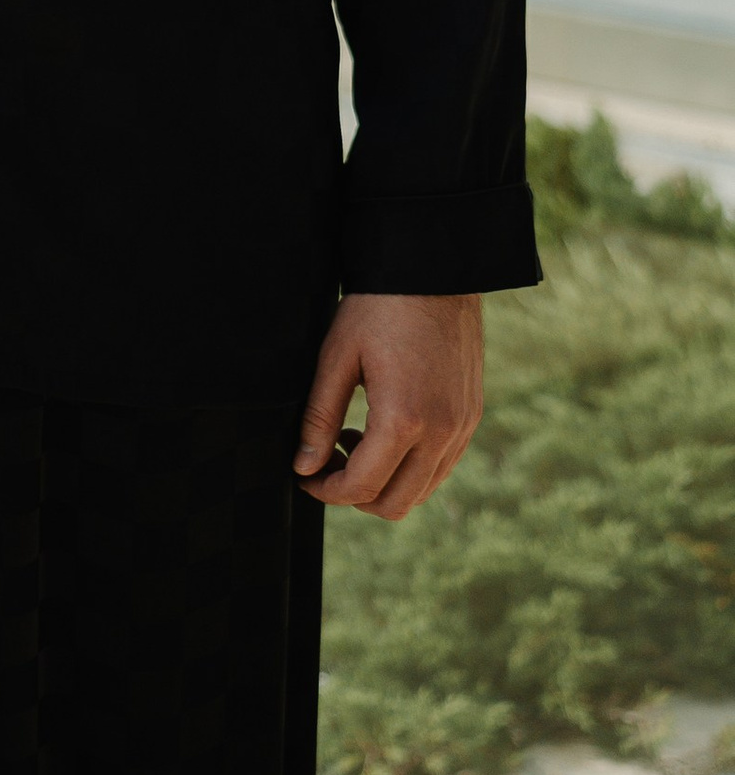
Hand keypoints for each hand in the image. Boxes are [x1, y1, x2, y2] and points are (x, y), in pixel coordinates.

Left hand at [294, 291, 483, 518]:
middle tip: (328, 460)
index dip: (327, 491)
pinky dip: (411, 468)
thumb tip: (304, 467)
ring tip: (354, 440)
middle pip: (395, 504)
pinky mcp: (472, 416)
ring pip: (422, 491)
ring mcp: (463, 427)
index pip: (362, 487)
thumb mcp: (336, 357)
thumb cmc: (378, 307)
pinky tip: (386, 432)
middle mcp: (441, 432)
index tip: (306, 478)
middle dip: (354, 494)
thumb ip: (319, 418)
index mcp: (403, 419)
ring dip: (384, 482)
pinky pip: (442, 467)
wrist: (434, 270)